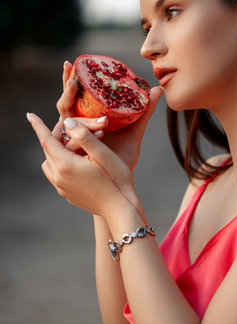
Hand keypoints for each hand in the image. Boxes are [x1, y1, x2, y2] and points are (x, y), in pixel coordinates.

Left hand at [28, 113, 142, 220]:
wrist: (120, 209)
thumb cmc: (116, 179)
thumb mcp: (102, 153)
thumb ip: (83, 136)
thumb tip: (67, 123)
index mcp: (66, 165)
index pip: (46, 140)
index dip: (38, 126)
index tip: (29, 115)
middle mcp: (59, 177)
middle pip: (49, 151)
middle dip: (54, 136)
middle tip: (66, 125)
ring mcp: (62, 188)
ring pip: (50, 163)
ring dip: (55, 151)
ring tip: (69, 144)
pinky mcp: (68, 195)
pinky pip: (56, 175)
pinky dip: (59, 164)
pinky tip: (74, 161)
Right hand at [57, 61, 163, 169]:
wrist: (121, 180)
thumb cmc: (125, 154)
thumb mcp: (136, 129)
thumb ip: (145, 110)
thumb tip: (158, 88)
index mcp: (87, 116)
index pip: (74, 94)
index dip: (69, 78)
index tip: (70, 62)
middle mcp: (76, 127)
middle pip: (65, 106)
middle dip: (68, 93)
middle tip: (75, 84)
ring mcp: (72, 141)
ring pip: (68, 126)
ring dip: (84, 122)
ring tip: (103, 124)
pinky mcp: (73, 155)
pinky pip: (72, 145)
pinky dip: (81, 141)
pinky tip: (96, 138)